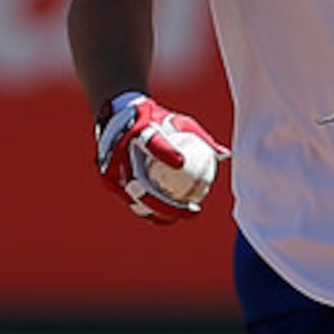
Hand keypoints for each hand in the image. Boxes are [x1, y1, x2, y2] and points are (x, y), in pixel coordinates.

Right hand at [94, 92, 229, 224]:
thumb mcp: (177, 121)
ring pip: (136, 200)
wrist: (115, 116)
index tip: (181, 163)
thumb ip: (199, 137)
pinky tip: (170, 217)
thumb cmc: (153, 118)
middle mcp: (120, 153)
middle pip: (141, 186)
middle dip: (167, 205)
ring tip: (184, 215)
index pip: (151, 142)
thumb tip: (224, 154)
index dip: (164, 153)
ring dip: (160, 213)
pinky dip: (150, 210)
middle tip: (193, 210)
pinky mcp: (109, 181)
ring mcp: (111, 170)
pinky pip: (132, 200)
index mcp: (137, 132)